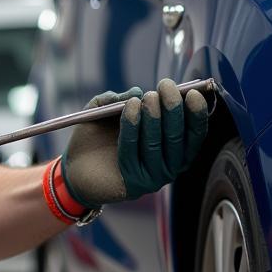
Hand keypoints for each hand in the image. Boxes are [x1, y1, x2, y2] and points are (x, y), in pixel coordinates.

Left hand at [62, 78, 208, 205]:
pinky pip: (133, 151)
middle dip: (173, 109)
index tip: (193, 92)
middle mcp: (168, 165)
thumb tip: (137, 91)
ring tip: (150, 96)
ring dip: (154, 117)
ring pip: (156, 144)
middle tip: (166, 87)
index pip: (194, 134)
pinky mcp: (134, 184)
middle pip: (177, 138)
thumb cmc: (99, 137)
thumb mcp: (107, 111)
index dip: (196, 114)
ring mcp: (153, 177)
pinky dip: (132, 127)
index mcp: (173, 149)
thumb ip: (121, 99)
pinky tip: (132, 107)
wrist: (75, 168)